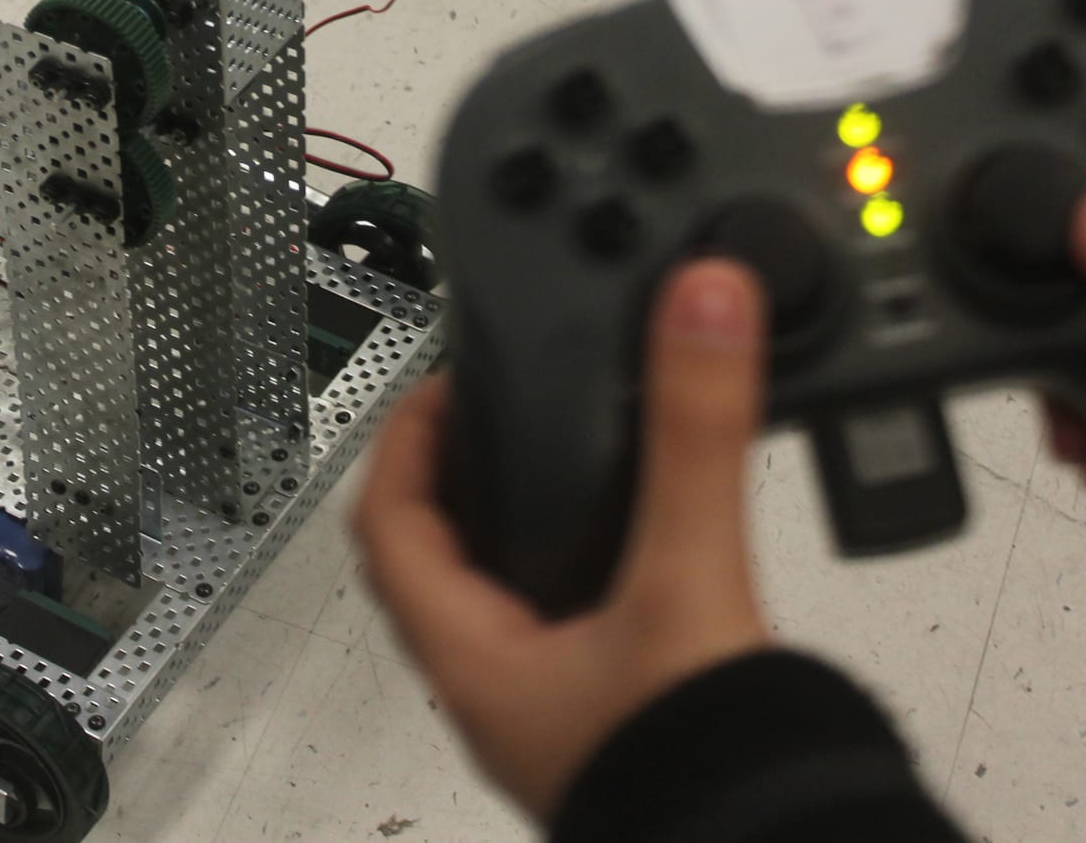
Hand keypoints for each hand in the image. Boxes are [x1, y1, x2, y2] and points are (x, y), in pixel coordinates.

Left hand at [353, 260, 771, 820]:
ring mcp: (551, 713)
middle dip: (464, 471)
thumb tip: (699, 311)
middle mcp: (496, 691)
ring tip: (568, 452)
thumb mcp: (687, 579)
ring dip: (524, 521)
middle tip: (505, 403)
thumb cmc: (695, 775)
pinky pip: (566, 626)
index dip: (405, 438)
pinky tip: (639, 547)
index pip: (387, 522)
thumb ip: (695, 438)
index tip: (444, 380)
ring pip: (504, 595)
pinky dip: (584, 567)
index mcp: (471, 658)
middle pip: (437, 556)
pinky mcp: (610, 724)